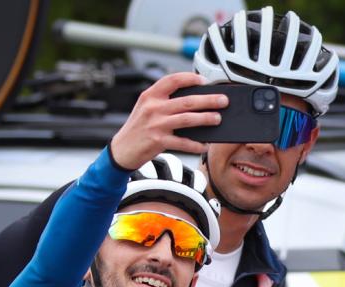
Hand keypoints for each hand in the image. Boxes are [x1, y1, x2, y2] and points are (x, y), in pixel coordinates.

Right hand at [109, 73, 226, 169]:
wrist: (121, 149)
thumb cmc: (137, 128)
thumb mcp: (145, 108)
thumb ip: (163, 101)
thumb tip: (192, 100)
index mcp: (150, 96)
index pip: (172, 80)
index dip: (190, 78)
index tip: (204, 81)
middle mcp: (153, 108)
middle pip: (186, 101)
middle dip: (208, 100)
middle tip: (223, 100)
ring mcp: (156, 124)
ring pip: (187, 119)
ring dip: (206, 118)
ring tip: (218, 118)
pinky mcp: (159, 141)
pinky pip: (183, 142)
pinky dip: (196, 144)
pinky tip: (205, 145)